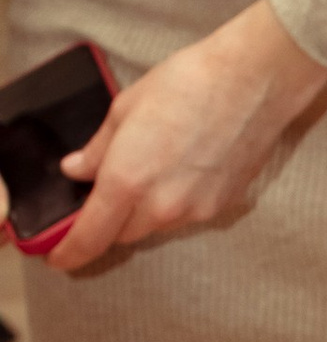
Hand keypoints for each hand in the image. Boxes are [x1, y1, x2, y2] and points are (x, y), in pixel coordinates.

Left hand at [46, 1, 326, 274]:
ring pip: (155, 226)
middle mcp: (161, 207)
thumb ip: (98, 149)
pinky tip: (182, 167)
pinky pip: (186, 216)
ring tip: (152, 169)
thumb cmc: (187, 84)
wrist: (253, 83)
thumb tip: (78, 170)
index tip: (58, 257)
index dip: (70, 251)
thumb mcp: (125, 109)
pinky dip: (174, 201)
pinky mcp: (221, 207)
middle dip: (109, 222)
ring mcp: (195, 211)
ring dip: (143, 210)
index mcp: (127, 180)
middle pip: (123, 234)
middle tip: (104, 195)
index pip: (91, 235)